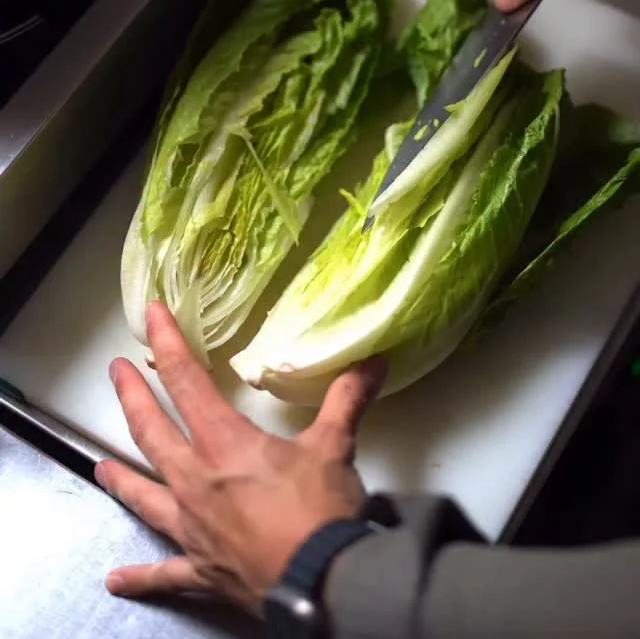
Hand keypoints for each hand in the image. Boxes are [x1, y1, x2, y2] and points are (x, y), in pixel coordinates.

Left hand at [96, 302, 383, 612]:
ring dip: (121, 479)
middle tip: (115, 371)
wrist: (320, 583)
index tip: (150, 314)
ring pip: (145, 496)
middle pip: (151, 431)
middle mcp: (195, 480)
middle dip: (131, 396)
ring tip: (99, 467)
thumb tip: (372, 362)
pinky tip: (116, 581)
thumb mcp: (334, 446)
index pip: (185, 379)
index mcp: (223, 443)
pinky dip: (140, 578)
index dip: (166, 343)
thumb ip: (346, 399)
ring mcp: (192, 527)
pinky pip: (164, 574)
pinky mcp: (201, 568)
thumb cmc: (320, 511)